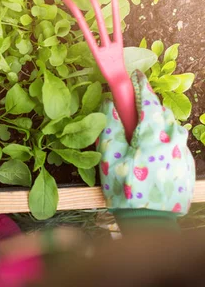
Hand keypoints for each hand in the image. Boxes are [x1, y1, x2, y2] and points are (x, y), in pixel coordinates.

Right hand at [98, 71, 194, 215]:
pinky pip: (175, 145)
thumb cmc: (125, 189)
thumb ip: (109, 125)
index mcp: (154, 133)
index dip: (138, 85)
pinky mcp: (187, 166)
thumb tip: (109, 103)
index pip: (148, 99)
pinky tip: (148, 154)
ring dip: (155, 126)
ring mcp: (184, 153)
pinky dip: (162, 142)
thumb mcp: (109, 155)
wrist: (149, 222)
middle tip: (129, 113)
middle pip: (161, 112)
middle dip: (146, 108)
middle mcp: (174, 139)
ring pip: (170, 128)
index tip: (132, 75)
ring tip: (138, 137)